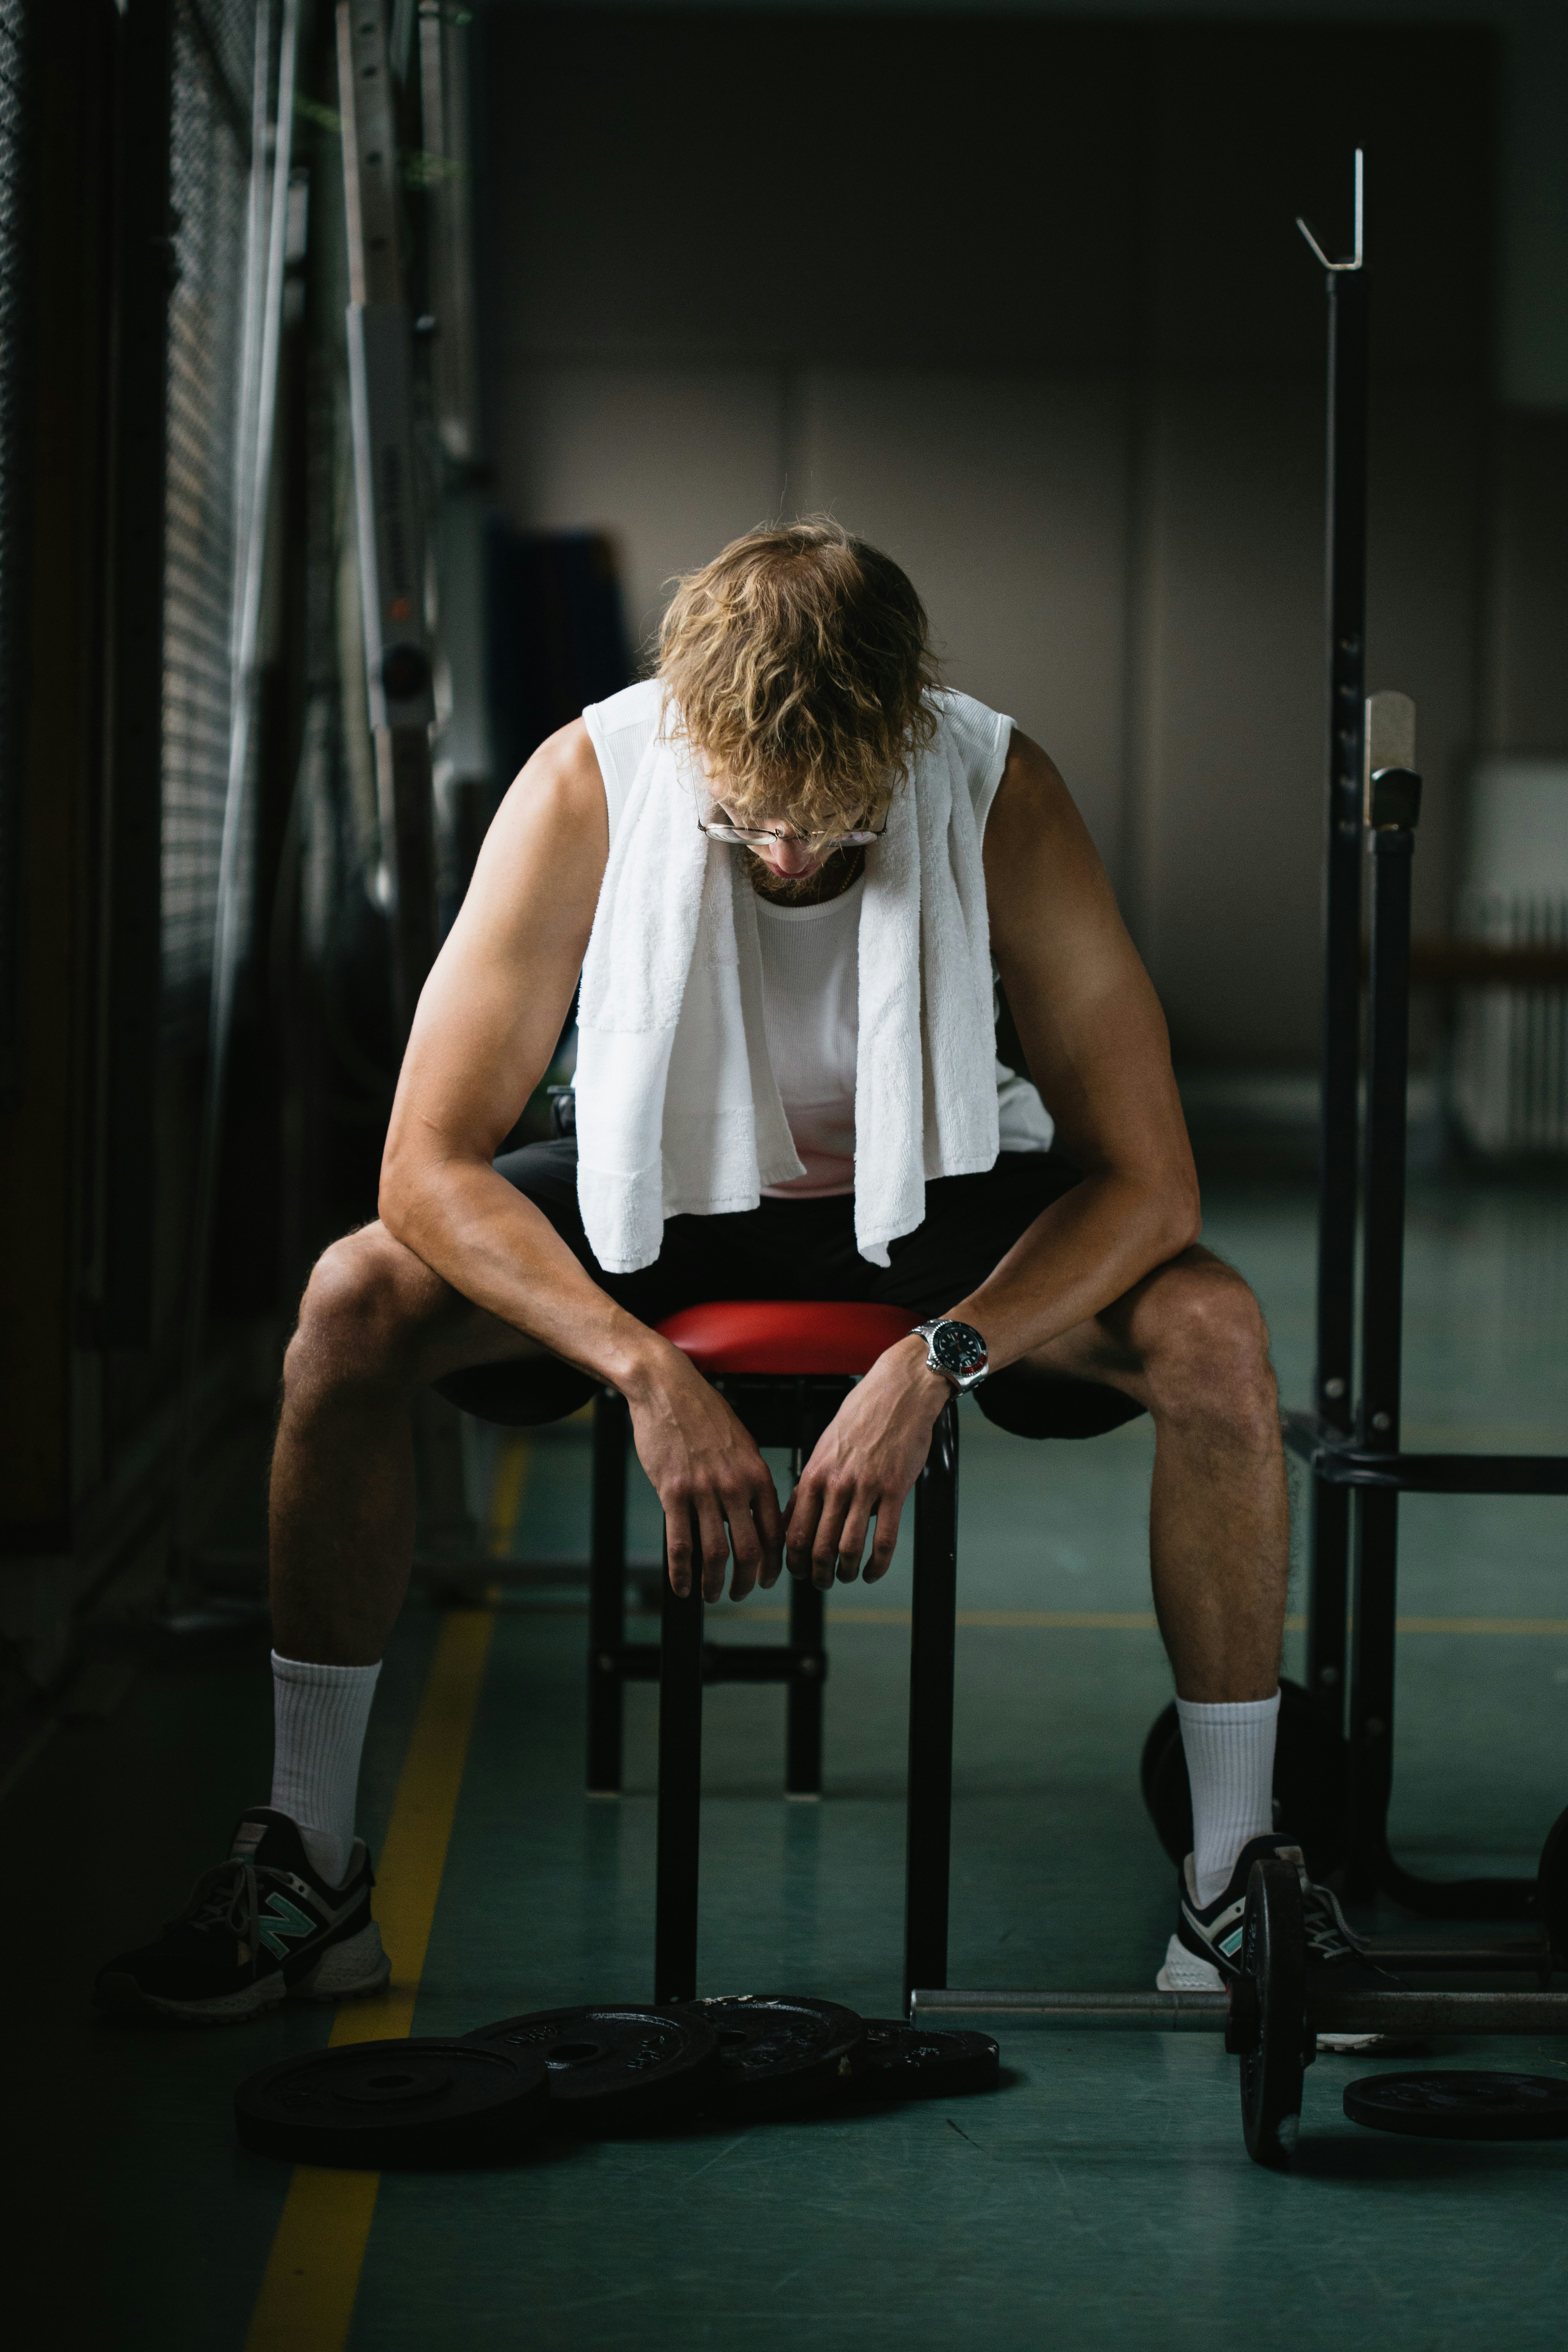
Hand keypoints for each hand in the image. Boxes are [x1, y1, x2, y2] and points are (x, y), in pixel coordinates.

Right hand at [624, 1344, 783, 1601]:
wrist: (667, 1388)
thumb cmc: (704, 1412)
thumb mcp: (742, 1443)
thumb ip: (751, 1477)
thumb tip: (755, 1511)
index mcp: (757, 1474)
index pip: (775, 1531)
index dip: (773, 1563)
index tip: (767, 1578)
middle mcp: (735, 1485)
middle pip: (750, 1550)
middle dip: (748, 1581)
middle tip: (741, 1592)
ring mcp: (703, 1490)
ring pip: (715, 1553)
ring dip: (714, 1583)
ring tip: (711, 1594)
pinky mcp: (672, 1492)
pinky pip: (680, 1544)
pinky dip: (682, 1573)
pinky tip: (682, 1587)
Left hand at [785, 1337, 949, 1589]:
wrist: (898, 1391)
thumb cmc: (861, 1416)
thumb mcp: (823, 1447)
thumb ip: (810, 1483)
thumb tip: (794, 1516)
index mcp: (814, 1474)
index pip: (793, 1530)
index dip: (793, 1561)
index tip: (797, 1571)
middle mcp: (836, 1483)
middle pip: (818, 1546)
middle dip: (817, 1573)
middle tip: (822, 1582)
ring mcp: (866, 1488)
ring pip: (849, 1548)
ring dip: (846, 1572)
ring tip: (848, 1577)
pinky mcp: (895, 1489)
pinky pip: (884, 1539)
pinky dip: (877, 1564)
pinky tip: (873, 1571)